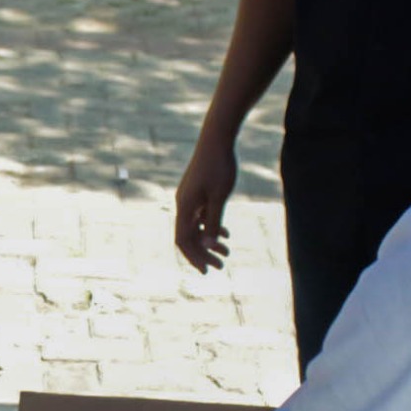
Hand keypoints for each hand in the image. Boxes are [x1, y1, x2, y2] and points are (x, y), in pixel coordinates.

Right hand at [175, 130, 237, 271]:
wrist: (216, 138)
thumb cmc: (219, 167)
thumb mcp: (219, 197)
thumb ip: (213, 221)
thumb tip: (209, 245)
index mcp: (185, 207)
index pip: (183, 240)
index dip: (194, 258)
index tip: (207, 271)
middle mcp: (183, 204)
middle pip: (188, 237)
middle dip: (203, 253)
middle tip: (221, 266)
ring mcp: (189, 198)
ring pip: (195, 227)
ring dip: (209, 241)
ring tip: (227, 252)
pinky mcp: (196, 192)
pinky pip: (200, 216)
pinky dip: (211, 227)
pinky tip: (225, 234)